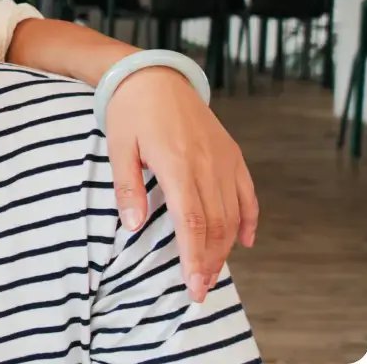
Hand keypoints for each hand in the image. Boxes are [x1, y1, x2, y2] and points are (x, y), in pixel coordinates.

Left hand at [104, 67, 257, 301]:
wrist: (154, 76)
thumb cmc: (129, 111)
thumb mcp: (118, 147)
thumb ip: (127, 188)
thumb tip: (133, 226)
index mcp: (177, 164)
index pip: (191, 222)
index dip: (194, 257)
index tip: (192, 285)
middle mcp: (206, 164)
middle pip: (215, 224)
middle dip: (210, 261)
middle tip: (200, 289)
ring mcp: (223, 160)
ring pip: (232, 213)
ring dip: (225, 247)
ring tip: (212, 272)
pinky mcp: (231, 154)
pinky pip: (246, 193)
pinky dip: (248, 219)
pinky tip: (244, 242)